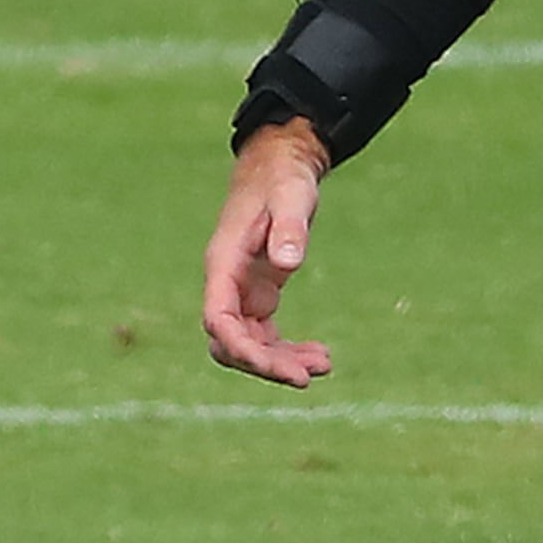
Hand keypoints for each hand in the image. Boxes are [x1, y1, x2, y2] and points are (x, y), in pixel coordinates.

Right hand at [202, 118, 332, 387]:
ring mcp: (240, 292)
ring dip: (280, 362)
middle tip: (307, 377)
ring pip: (250, 345)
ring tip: (323, 366)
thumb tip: (288, 262)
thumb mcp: (290, 196)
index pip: (219, 321)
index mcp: (223, 263)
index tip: (280, 370)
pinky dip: (287, 350)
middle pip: (232, 342)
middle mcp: (226, 283)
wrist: (278, 165)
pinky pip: (265, 336)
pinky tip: (320, 356)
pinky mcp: (257, 295)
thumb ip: (288, 228)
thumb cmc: (281, 179)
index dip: (243, 351)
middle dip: (266, 365)